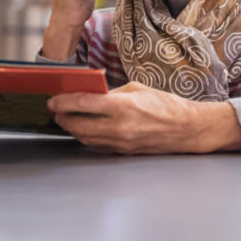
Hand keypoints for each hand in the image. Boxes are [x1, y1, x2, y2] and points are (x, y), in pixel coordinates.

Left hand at [47, 82, 240, 153]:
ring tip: (64, 119)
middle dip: (63, 118)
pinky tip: (82, 129)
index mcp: (123, 107)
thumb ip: (111, 93)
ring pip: (86, 139)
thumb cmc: (166, 105)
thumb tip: (90, 94)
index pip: (84, 104)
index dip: (64, 102)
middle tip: (54, 110)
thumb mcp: (136, 88)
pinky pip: (98, 146)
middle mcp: (120, 128)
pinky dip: (86, 137)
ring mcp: (121, 143)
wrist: (188, 129)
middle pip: (79, 126)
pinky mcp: (124, 152)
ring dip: (72, 129)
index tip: (53, 100)